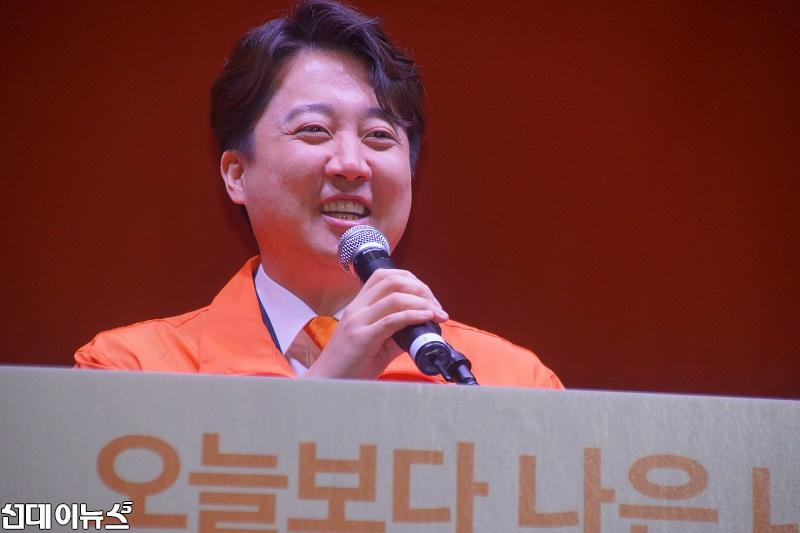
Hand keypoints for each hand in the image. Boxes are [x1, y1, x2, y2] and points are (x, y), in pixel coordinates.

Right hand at [302, 268, 447, 378]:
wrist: (327, 382)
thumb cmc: (350, 364)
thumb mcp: (375, 341)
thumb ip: (396, 331)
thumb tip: (422, 326)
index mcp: (359, 305)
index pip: (385, 276)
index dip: (412, 280)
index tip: (428, 297)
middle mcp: (357, 308)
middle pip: (393, 281)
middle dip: (422, 290)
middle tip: (437, 307)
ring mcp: (358, 322)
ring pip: (395, 298)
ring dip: (424, 303)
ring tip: (438, 315)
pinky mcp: (362, 338)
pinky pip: (391, 320)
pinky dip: (414, 316)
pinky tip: (427, 318)